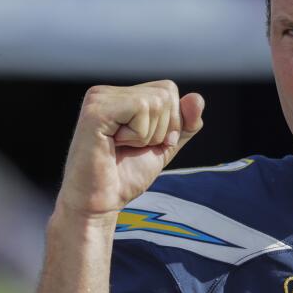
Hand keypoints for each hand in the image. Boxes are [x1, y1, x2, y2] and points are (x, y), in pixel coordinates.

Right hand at [55, 80, 204, 223]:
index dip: (170, 122)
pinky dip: (139, 134)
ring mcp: (98, 98)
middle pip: (166, 92)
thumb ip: (185, 123)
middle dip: (162, 128)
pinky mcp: (96, 110)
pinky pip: (141, 108)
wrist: (102, 202)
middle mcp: (107, 92)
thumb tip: (196, 98)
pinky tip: (115, 144)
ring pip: (156, 101)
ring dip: (148, 134)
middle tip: (133, 147)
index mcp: (120, 96)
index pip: (168, 89)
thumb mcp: (165, 145)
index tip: (145, 144)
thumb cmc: (126, 175)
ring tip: (122, 147)